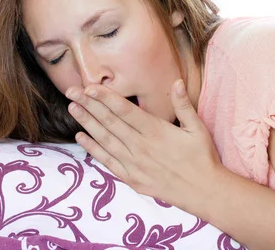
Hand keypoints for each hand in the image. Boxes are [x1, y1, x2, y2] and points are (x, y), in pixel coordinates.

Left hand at [65, 80, 223, 209]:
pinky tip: (81, 137)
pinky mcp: (131, 178)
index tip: (89, 86)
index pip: (124, 110)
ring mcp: (134, 164)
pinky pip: (108, 161)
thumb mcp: (197, 128)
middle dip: (89, 105)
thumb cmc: (202, 157)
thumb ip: (183, 105)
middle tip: (71, 91)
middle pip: (109, 122)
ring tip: (72, 108)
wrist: (203, 191)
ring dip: (87, 123)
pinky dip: (93, 149)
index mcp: (156, 131)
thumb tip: (176, 82)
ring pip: (105, 139)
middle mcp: (141, 146)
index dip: (105, 97)